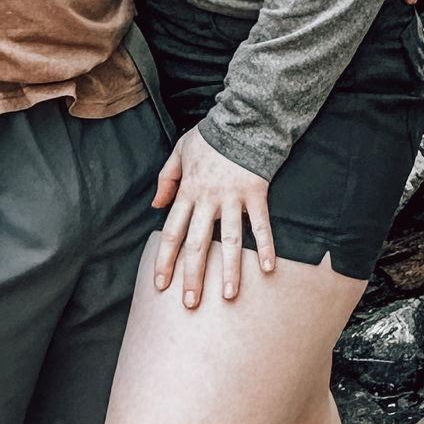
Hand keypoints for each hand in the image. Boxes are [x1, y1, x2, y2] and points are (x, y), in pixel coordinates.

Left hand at [152, 126, 273, 306]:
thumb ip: (166, 179)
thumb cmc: (210, 137)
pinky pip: (262, 225)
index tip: (161, 285)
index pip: (172, 232)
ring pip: (230, 240)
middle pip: (197, 243)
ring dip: (229, 269)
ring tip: (229, 296)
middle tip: (190, 303)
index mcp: (188, 191)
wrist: (242, 119)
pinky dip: (265, 246)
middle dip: (192, 276)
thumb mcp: (180, 152)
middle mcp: (209, 199)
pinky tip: (268, 269)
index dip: (165, 260)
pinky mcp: (256, 194)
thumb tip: (155, 205)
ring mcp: (233, 198)